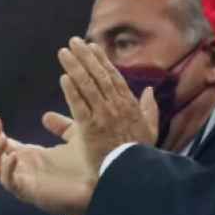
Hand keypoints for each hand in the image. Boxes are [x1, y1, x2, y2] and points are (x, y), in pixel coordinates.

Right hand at [0, 116, 96, 214]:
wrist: (100, 187)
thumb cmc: (88, 167)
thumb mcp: (73, 138)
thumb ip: (61, 126)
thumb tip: (46, 116)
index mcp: (29, 157)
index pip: (2, 144)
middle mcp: (23, 170)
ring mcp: (24, 182)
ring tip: (0, 139)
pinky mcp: (29, 193)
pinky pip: (10, 182)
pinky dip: (7, 170)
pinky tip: (12, 157)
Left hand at [56, 38, 158, 170]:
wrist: (131, 172)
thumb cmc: (139, 152)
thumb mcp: (150, 129)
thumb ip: (150, 108)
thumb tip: (151, 90)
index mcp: (129, 104)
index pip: (113, 76)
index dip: (101, 60)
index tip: (91, 47)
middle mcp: (116, 106)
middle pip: (98, 75)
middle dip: (85, 57)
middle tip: (73, 42)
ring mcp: (103, 116)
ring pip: (87, 86)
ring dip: (75, 67)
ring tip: (63, 53)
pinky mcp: (90, 129)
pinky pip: (79, 106)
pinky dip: (71, 91)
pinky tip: (64, 77)